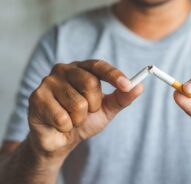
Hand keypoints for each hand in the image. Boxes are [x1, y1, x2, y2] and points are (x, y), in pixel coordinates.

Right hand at [28, 60, 142, 159]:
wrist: (61, 140)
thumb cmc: (84, 120)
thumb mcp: (107, 109)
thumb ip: (122, 98)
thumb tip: (139, 86)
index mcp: (82, 69)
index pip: (99, 66)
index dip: (114, 75)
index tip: (127, 85)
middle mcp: (63, 70)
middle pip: (90, 83)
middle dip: (94, 105)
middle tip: (87, 112)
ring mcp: (48, 82)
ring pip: (77, 103)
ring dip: (79, 119)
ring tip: (71, 119)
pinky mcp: (36, 98)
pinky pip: (62, 117)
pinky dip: (66, 127)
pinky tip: (59, 124)